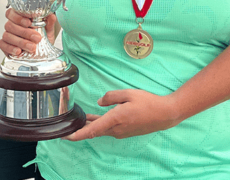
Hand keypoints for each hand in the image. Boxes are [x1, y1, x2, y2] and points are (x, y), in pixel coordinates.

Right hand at [0, 9, 56, 56]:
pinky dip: (10, 48)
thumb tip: (51, 15)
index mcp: (19, 17)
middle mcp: (11, 25)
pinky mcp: (4, 46)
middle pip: (10, 25)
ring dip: (20, 42)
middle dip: (24, 32)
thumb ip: (49, 22)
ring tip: (32, 47)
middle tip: (37, 38)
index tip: (29, 22)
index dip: (18, 17)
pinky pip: (2, 45)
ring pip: (7, 35)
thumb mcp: (48, 30)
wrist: (41, 53)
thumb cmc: (42, 38)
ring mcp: (7, 35)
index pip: (12, 12)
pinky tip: (19, 51)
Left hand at [63, 89, 182, 140]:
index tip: (65, 136)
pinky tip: (96, 117)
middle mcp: (116, 129)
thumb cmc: (148, 103)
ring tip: (80, 118)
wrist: (165, 114)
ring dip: (91, 124)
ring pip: (101, 129)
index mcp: (115, 119)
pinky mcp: (125, 131)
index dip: (76, 134)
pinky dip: (101, 123)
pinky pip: (109, 128)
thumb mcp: (128, 93)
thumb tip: (99, 103)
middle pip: (94, 130)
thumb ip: (111, 96)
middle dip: (81, 128)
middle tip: (67, 125)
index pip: (91, 130)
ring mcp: (121, 132)